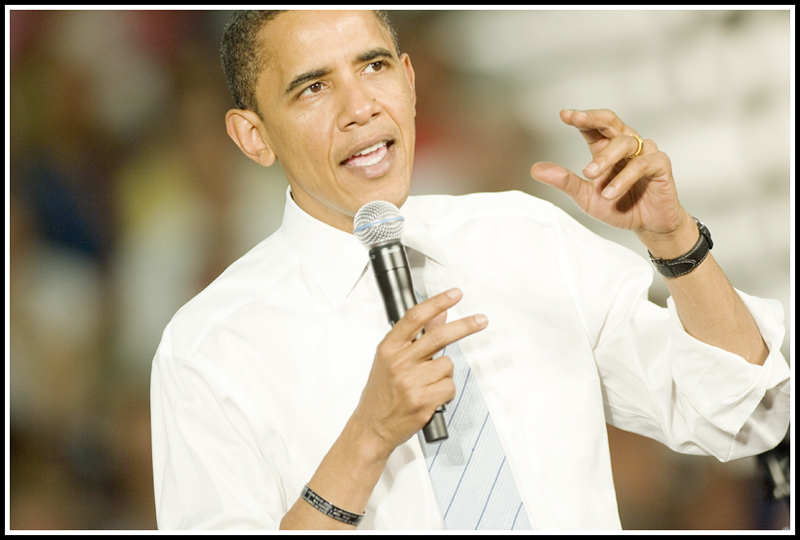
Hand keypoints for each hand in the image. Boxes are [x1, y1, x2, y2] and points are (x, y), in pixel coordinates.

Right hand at [352, 288, 487, 457]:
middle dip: (465, 326)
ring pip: (447, 366)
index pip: (415, 317)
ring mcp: (410, 383)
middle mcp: (398, 363)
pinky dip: (445, 392)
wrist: (372, 426)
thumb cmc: (381, 393)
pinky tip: (430, 397)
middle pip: (438, 336)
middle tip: (481, 320)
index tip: (455, 294)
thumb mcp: (391, 359)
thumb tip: (439, 315)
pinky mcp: (422, 402)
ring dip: (444, 374)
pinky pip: (449, 388)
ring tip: (427, 384)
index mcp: (389, 349)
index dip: (437, 302)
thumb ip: (416, 336)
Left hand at [530, 108, 694, 250]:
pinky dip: (624, 178)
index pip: (592, 127)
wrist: (646, 226)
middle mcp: (626, 145)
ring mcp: (645, 152)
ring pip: (625, 142)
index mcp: (606, 148)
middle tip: (575, 119)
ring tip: (590, 176)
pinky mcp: (661, 165)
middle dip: (592, 118)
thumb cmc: (617, 206)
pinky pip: (642, 164)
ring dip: (605, 159)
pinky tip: (610, 193)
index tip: (564, 114)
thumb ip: (564, 181)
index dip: (580, 118)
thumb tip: (535, 169)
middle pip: (610, 121)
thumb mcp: (585, 196)